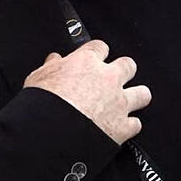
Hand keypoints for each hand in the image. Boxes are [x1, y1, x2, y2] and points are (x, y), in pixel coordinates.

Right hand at [23, 39, 150, 144]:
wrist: (51, 133)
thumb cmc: (42, 105)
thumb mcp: (38, 77)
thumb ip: (51, 66)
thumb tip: (54, 61)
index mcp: (86, 63)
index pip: (100, 47)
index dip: (97, 53)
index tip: (94, 58)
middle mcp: (107, 79)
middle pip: (128, 65)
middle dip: (123, 70)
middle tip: (113, 78)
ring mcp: (118, 103)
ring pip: (142, 93)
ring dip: (136, 97)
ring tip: (126, 101)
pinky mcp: (123, 127)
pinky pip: (136, 124)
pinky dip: (129, 126)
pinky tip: (121, 127)